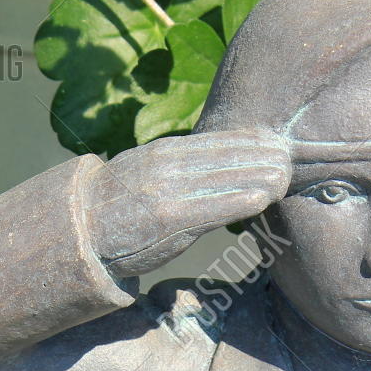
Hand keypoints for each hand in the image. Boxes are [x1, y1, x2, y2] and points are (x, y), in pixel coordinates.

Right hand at [85, 128, 291, 277]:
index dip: (249, 140)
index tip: (275, 141)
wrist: (79, 230)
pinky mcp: (166, 218)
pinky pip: (210, 207)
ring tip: (286, 175)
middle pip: (224, 155)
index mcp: (163, 152)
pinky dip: (239, 200)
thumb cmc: (117, 208)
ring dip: (259, 176)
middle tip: (291, 157)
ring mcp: (166, 191)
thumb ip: (177, 167)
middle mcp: (166, 165)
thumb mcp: (144, 173)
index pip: (215, 140)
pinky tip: (263, 197)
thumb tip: (212, 168)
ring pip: (223, 177)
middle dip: (261, 156)